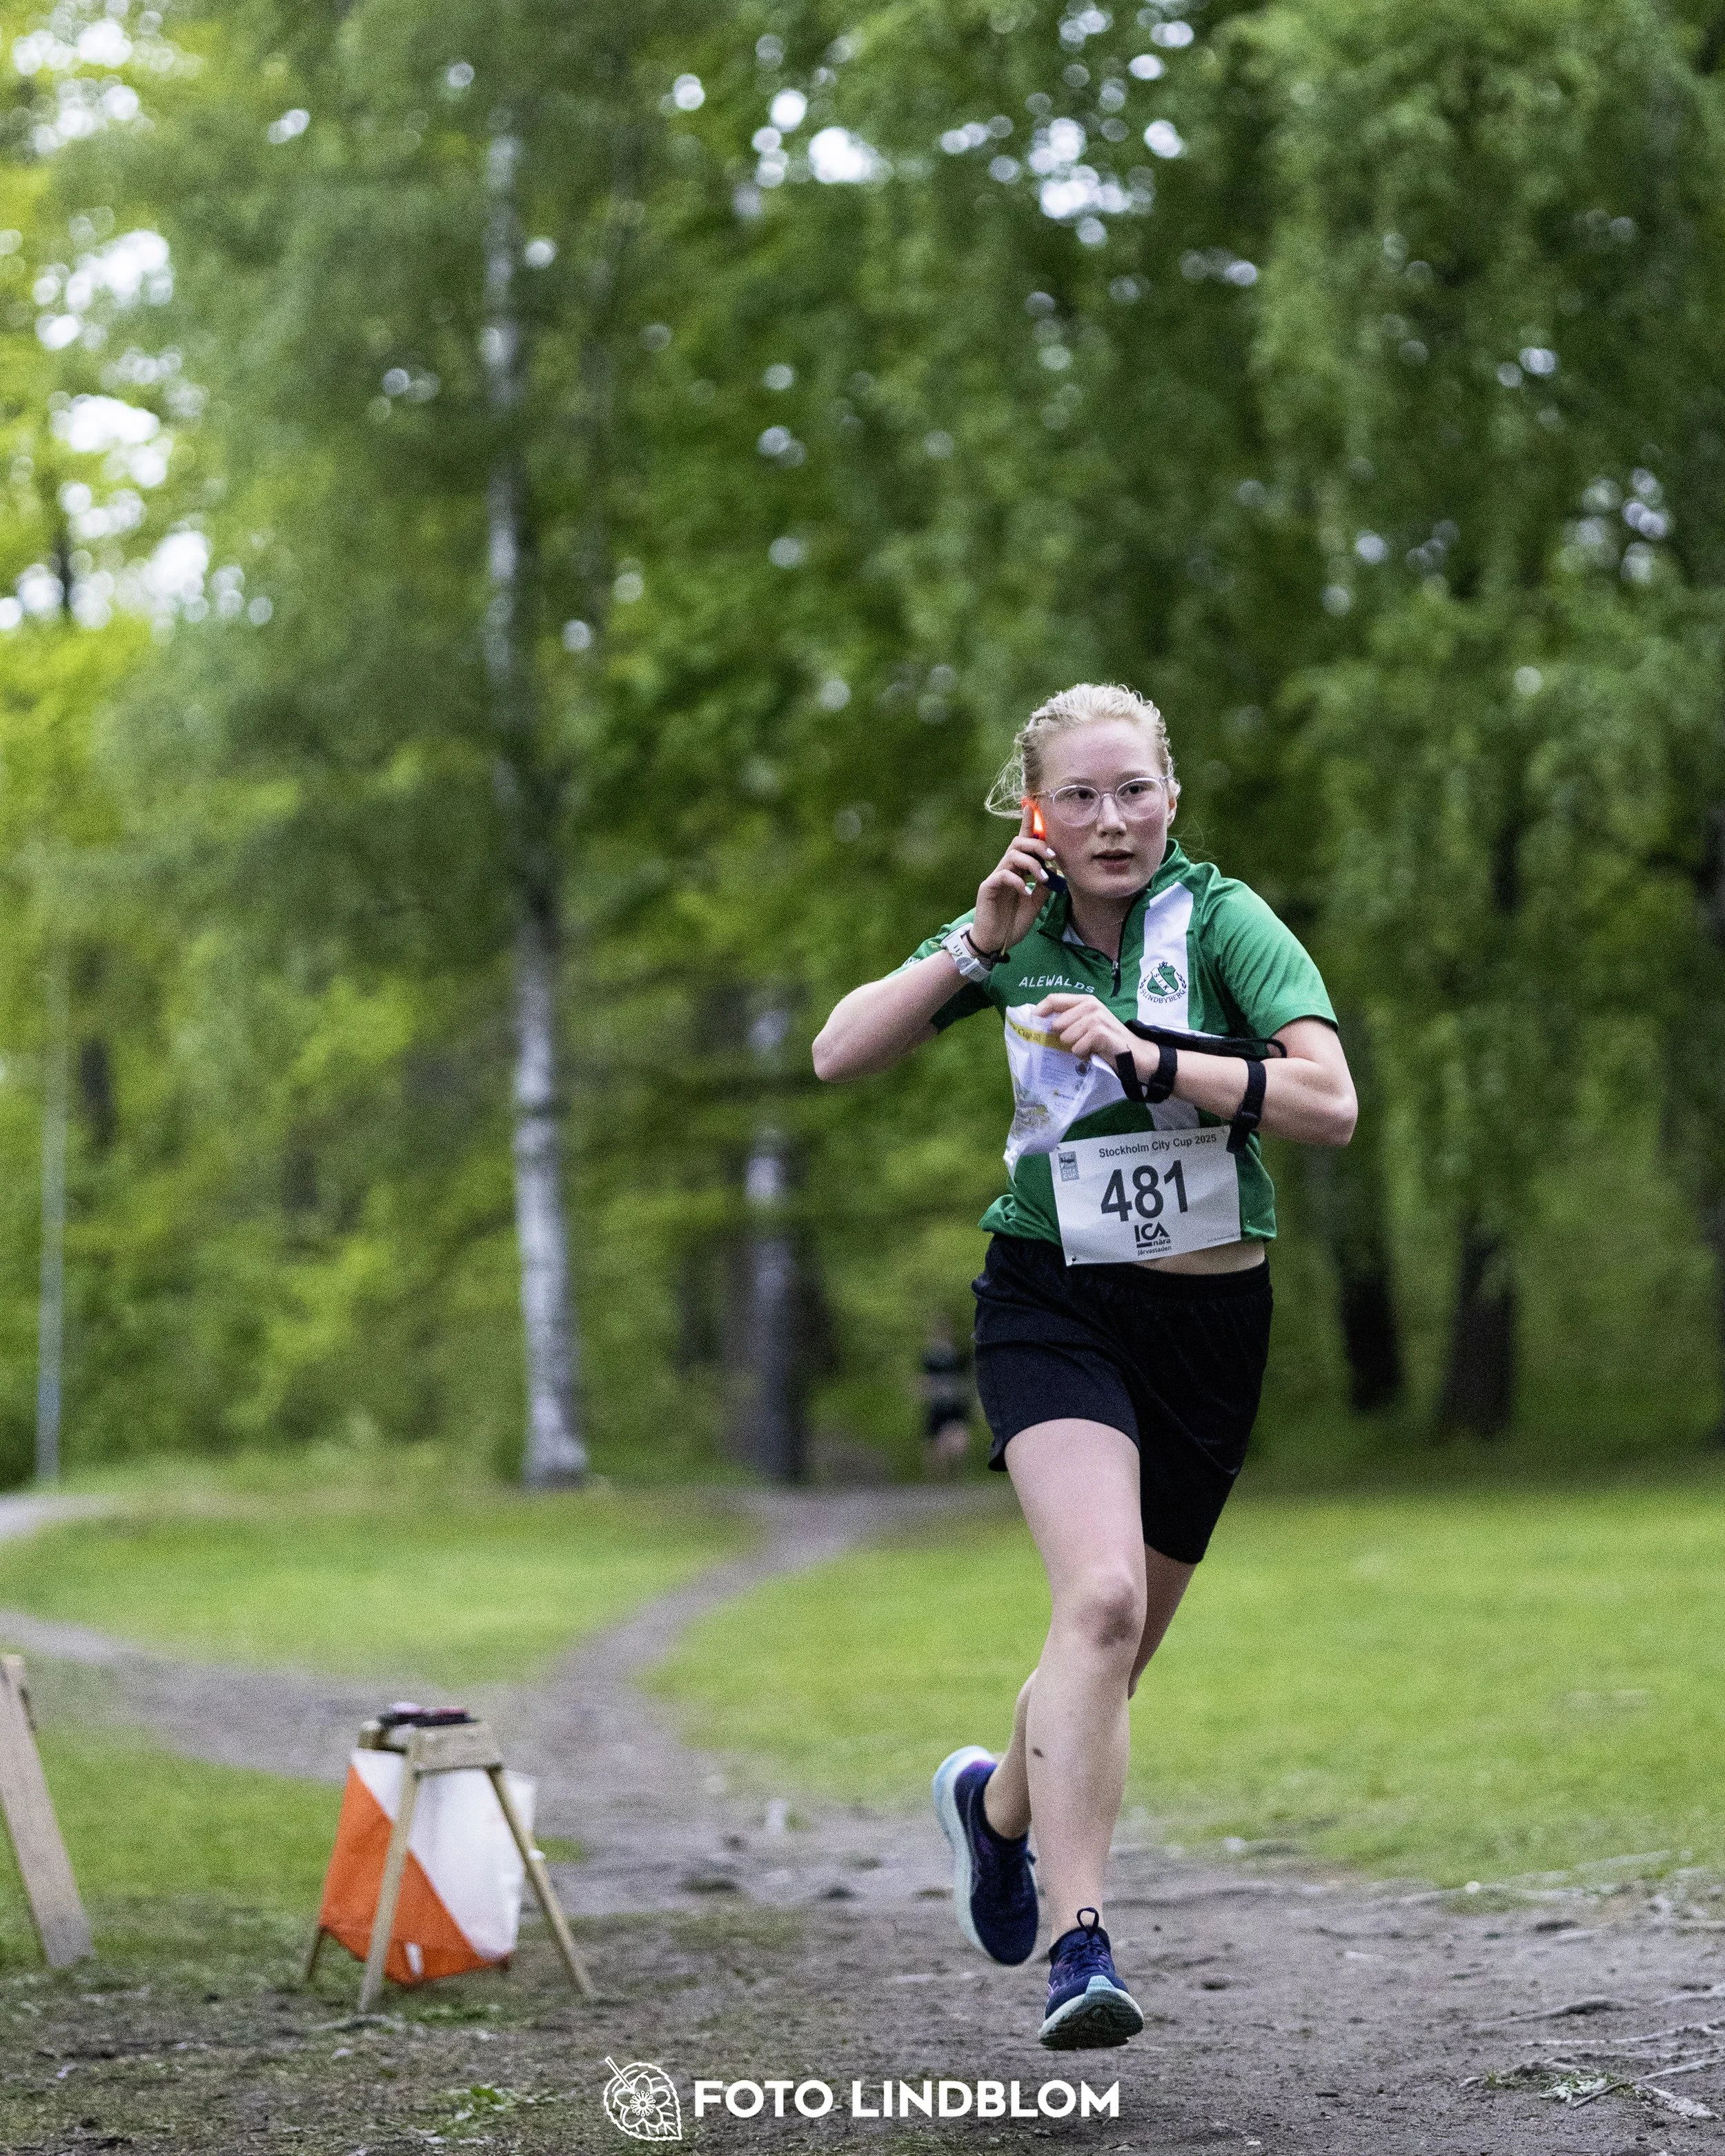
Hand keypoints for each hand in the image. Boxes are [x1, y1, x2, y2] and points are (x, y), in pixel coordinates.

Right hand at [972, 801, 1058, 954]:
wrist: (995, 941)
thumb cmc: (1014, 921)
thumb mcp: (1037, 902)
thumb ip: (1045, 885)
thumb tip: (1056, 870)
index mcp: (1018, 870)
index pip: (1023, 841)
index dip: (1027, 823)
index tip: (1032, 806)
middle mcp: (1006, 869)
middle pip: (1019, 843)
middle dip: (1038, 845)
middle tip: (1053, 858)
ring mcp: (996, 877)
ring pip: (1012, 855)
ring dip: (1032, 864)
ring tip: (1043, 879)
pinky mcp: (988, 888)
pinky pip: (1003, 875)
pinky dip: (1018, 881)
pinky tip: (1025, 893)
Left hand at [1034, 992, 1137, 1069]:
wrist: (1133, 1053)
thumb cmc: (1106, 1041)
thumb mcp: (1086, 1025)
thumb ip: (1067, 1020)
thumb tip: (1038, 1021)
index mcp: (1084, 1000)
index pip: (1054, 999)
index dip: (1040, 1010)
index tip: (1032, 1022)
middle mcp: (1090, 1005)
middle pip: (1057, 1023)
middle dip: (1063, 1038)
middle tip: (1079, 1042)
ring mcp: (1096, 1017)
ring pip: (1066, 1037)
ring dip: (1075, 1047)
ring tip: (1089, 1047)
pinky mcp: (1100, 1032)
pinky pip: (1077, 1048)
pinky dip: (1083, 1054)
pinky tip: (1094, 1052)